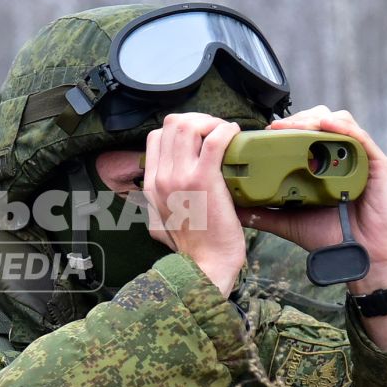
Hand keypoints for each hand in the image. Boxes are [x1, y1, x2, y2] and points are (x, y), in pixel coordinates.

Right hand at [140, 112, 247, 295]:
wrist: (204, 267)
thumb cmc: (192, 249)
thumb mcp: (159, 223)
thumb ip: (159, 203)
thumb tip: (164, 191)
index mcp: (151, 185)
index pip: (156, 136)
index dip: (180, 128)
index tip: (200, 136)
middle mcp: (161, 177)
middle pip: (172, 124)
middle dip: (197, 119)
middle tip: (216, 131)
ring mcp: (180, 177)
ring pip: (188, 125)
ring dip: (211, 122)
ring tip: (226, 133)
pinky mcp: (204, 180)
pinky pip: (213, 140)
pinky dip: (226, 131)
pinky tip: (235, 136)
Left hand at [236, 107, 386, 293]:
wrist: (359, 258)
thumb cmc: (330, 237)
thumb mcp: (289, 221)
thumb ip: (264, 212)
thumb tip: (233, 208)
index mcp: (324, 164)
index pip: (306, 130)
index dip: (288, 125)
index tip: (267, 130)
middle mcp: (343, 156)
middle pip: (321, 119)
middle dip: (298, 118)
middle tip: (277, 128)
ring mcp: (361, 158)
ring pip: (339, 121)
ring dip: (314, 120)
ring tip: (295, 128)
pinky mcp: (378, 165)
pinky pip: (361, 137)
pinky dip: (342, 128)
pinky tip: (324, 126)